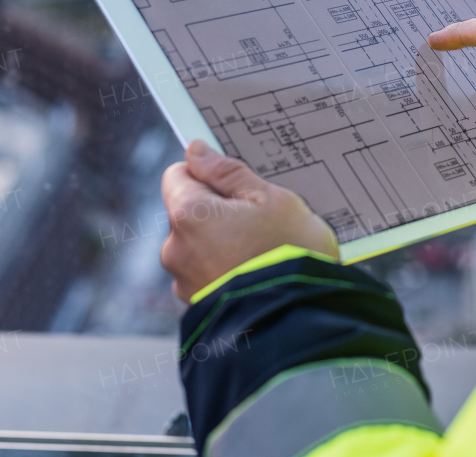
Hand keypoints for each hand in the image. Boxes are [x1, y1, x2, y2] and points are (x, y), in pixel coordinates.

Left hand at [160, 140, 339, 301]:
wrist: (300, 322)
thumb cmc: (291, 255)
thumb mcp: (271, 199)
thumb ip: (228, 172)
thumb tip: (196, 151)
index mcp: (188, 215)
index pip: (177, 174)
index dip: (207, 175)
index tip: (235, 185)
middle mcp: (175, 249)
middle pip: (187, 211)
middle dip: (217, 212)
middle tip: (258, 222)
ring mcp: (183, 282)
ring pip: (197, 244)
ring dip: (221, 243)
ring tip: (261, 253)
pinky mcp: (196, 306)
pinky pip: (205, 273)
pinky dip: (224, 270)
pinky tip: (254, 274)